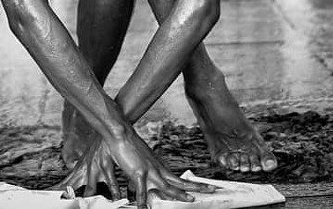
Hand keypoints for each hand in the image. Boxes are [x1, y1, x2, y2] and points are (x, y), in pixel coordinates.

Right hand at [57, 129, 216, 207]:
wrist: (120, 132)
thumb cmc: (126, 147)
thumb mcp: (136, 166)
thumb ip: (140, 180)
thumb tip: (140, 192)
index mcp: (158, 168)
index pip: (177, 178)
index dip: (190, 184)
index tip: (202, 187)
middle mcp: (157, 169)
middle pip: (180, 182)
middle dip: (196, 187)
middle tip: (213, 189)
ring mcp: (150, 170)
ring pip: (169, 186)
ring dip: (181, 194)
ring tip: (193, 200)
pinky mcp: (139, 171)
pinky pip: (142, 190)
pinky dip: (142, 201)